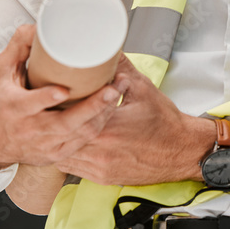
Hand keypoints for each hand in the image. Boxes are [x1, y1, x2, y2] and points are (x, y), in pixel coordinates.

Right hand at [0, 24, 122, 170]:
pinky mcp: (56, 154)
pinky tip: (110, 109)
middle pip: (65, 123)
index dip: (47, 99)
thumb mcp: (1, 72)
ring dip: (102, 114)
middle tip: (112, 88)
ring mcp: (45, 145)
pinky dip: (99, 125)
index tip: (64, 89)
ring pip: (79, 134)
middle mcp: (30, 130)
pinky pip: (83, 142)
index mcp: (14, 108)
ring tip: (118, 92)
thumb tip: (39, 26)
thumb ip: (19, 46)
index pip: (30, 105)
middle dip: (92, 106)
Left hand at [55, 55, 215, 186]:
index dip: (58, 105)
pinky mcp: (102, 177)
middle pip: (63, 136)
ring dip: (58, 140)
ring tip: (54, 125)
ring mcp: (99, 168)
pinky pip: (73, 168)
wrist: (182, 151)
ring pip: (63, 155)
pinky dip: (68, 154)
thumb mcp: (143, 88)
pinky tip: (67, 142)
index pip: (72, 115)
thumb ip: (122, 68)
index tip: (52, 94)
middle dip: (55, 122)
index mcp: (107, 128)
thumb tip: (108, 51)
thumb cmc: (165, 122)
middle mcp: (100, 151)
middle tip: (47, 107)